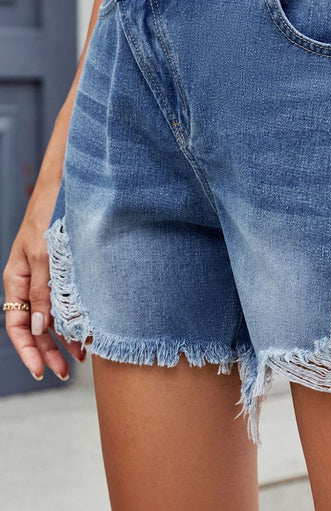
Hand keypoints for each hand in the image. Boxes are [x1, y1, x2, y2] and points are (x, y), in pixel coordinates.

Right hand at [2, 186, 85, 380]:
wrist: (69, 186)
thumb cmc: (50, 214)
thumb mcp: (43, 256)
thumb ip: (42, 292)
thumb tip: (41, 328)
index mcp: (17, 279)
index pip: (17, 325)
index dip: (28, 350)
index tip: (41, 371)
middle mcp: (31, 281)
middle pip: (35, 326)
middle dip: (48, 350)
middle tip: (64, 372)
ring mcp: (48, 276)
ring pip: (52, 316)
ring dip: (64, 337)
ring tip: (80, 356)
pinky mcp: (66, 270)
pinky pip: (66, 301)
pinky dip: (74, 317)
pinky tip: (87, 329)